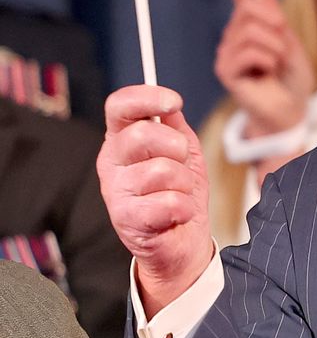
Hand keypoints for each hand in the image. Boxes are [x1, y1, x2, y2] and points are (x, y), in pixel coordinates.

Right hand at [98, 84, 215, 311]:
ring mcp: (114, 190)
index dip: (146, 97)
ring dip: (184, 183)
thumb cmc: (179, 192)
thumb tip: (170, 107)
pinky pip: (168, 202)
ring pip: (161, 170)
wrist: (182, 241)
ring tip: (179, 193)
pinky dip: (184, 208)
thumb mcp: (184, 152)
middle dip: (177, 148)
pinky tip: (177, 214)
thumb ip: (175, 127)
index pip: (119, 105)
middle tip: (182, 164)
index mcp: (122, 138)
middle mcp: (111, 161)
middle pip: (142, 135)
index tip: (173, 102)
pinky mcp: (125, 218)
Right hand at [214, 0, 315, 136]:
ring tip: (278, 62)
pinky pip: (250, 52)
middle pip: (249, 7)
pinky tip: (268, 72)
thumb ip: (274, 15)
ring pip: (252, 31)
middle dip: (274, 19)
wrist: (289, 110)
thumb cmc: (290, 77)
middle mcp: (234, 33)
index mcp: (250, 23)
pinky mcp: (225, 70)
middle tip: (284, 37)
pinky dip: (268, 60)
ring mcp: (227, 51)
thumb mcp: (289, 41)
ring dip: (276, 47)